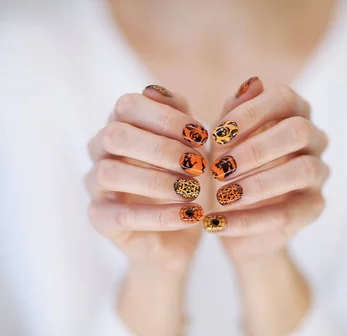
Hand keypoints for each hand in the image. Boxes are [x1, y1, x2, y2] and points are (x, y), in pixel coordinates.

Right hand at [85, 85, 208, 335]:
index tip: (202, 136)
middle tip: (198, 165)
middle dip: (162, 148)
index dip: (167, 117)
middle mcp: (100, 149)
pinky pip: (121, 215)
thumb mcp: (202, 152)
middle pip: (115, 134)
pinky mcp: (100, 219)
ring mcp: (94, 185)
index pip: (129, 104)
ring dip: (157, 180)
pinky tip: (192, 215)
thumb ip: (217, 120)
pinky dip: (160, 216)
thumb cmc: (188, 185)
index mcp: (121, 123)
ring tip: (193, 191)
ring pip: (110, 173)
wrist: (176, 239)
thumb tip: (251, 85)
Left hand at [207, 81, 329, 264]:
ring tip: (223, 197)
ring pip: (303, 170)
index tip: (217, 135)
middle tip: (219, 169)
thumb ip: (233, 115)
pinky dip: (248, 221)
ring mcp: (318, 174)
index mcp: (293, 114)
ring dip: (258, 184)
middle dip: (256, 149)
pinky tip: (217, 224)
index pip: (284, 98)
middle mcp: (313, 139)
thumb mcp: (222, 143)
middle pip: (298, 131)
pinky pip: (287, 214)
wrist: (233, 221)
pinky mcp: (314, 208)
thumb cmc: (228, 171)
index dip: (251, 113)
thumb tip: (253, 82)